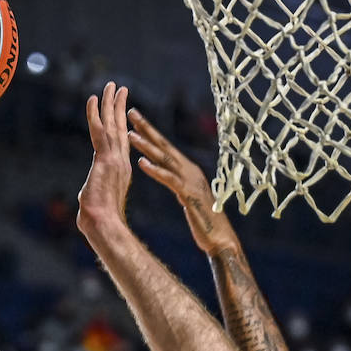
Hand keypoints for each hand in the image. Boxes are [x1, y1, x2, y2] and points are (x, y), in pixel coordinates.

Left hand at [77, 82, 132, 238]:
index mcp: (120, 169)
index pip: (121, 142)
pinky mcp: (105, 159)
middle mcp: (121, 161)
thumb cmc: (99, 220)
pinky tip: (92, 98)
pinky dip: (95, 113)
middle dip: (119, 107)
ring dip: (110, 103)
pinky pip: (98, 131)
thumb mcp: (94, 201)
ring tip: (111, 85)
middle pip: (119, 128)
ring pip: (111, 125)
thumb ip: (93, 193)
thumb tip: (86, 199)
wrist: (104, 224)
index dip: (120, 124)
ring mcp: (115, 159)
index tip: (121, 110)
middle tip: (120, 89)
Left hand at [129, 109, 232, 254]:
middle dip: (148, 129)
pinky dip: (155, 170)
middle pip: (165, 146)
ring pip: (165, 159)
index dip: (152, 133)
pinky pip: (169, 179)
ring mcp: (190, 181)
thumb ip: (180, 185)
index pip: (167, 148)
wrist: (220, 238)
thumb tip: (172, 179)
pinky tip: (141, 163)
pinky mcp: (188, 194)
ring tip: (130, 135)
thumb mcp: (189, 198)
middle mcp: (190, 171)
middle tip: (132, 112)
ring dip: (147, 146)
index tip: (137, 120)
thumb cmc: (205, 222)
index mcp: (189, 171)